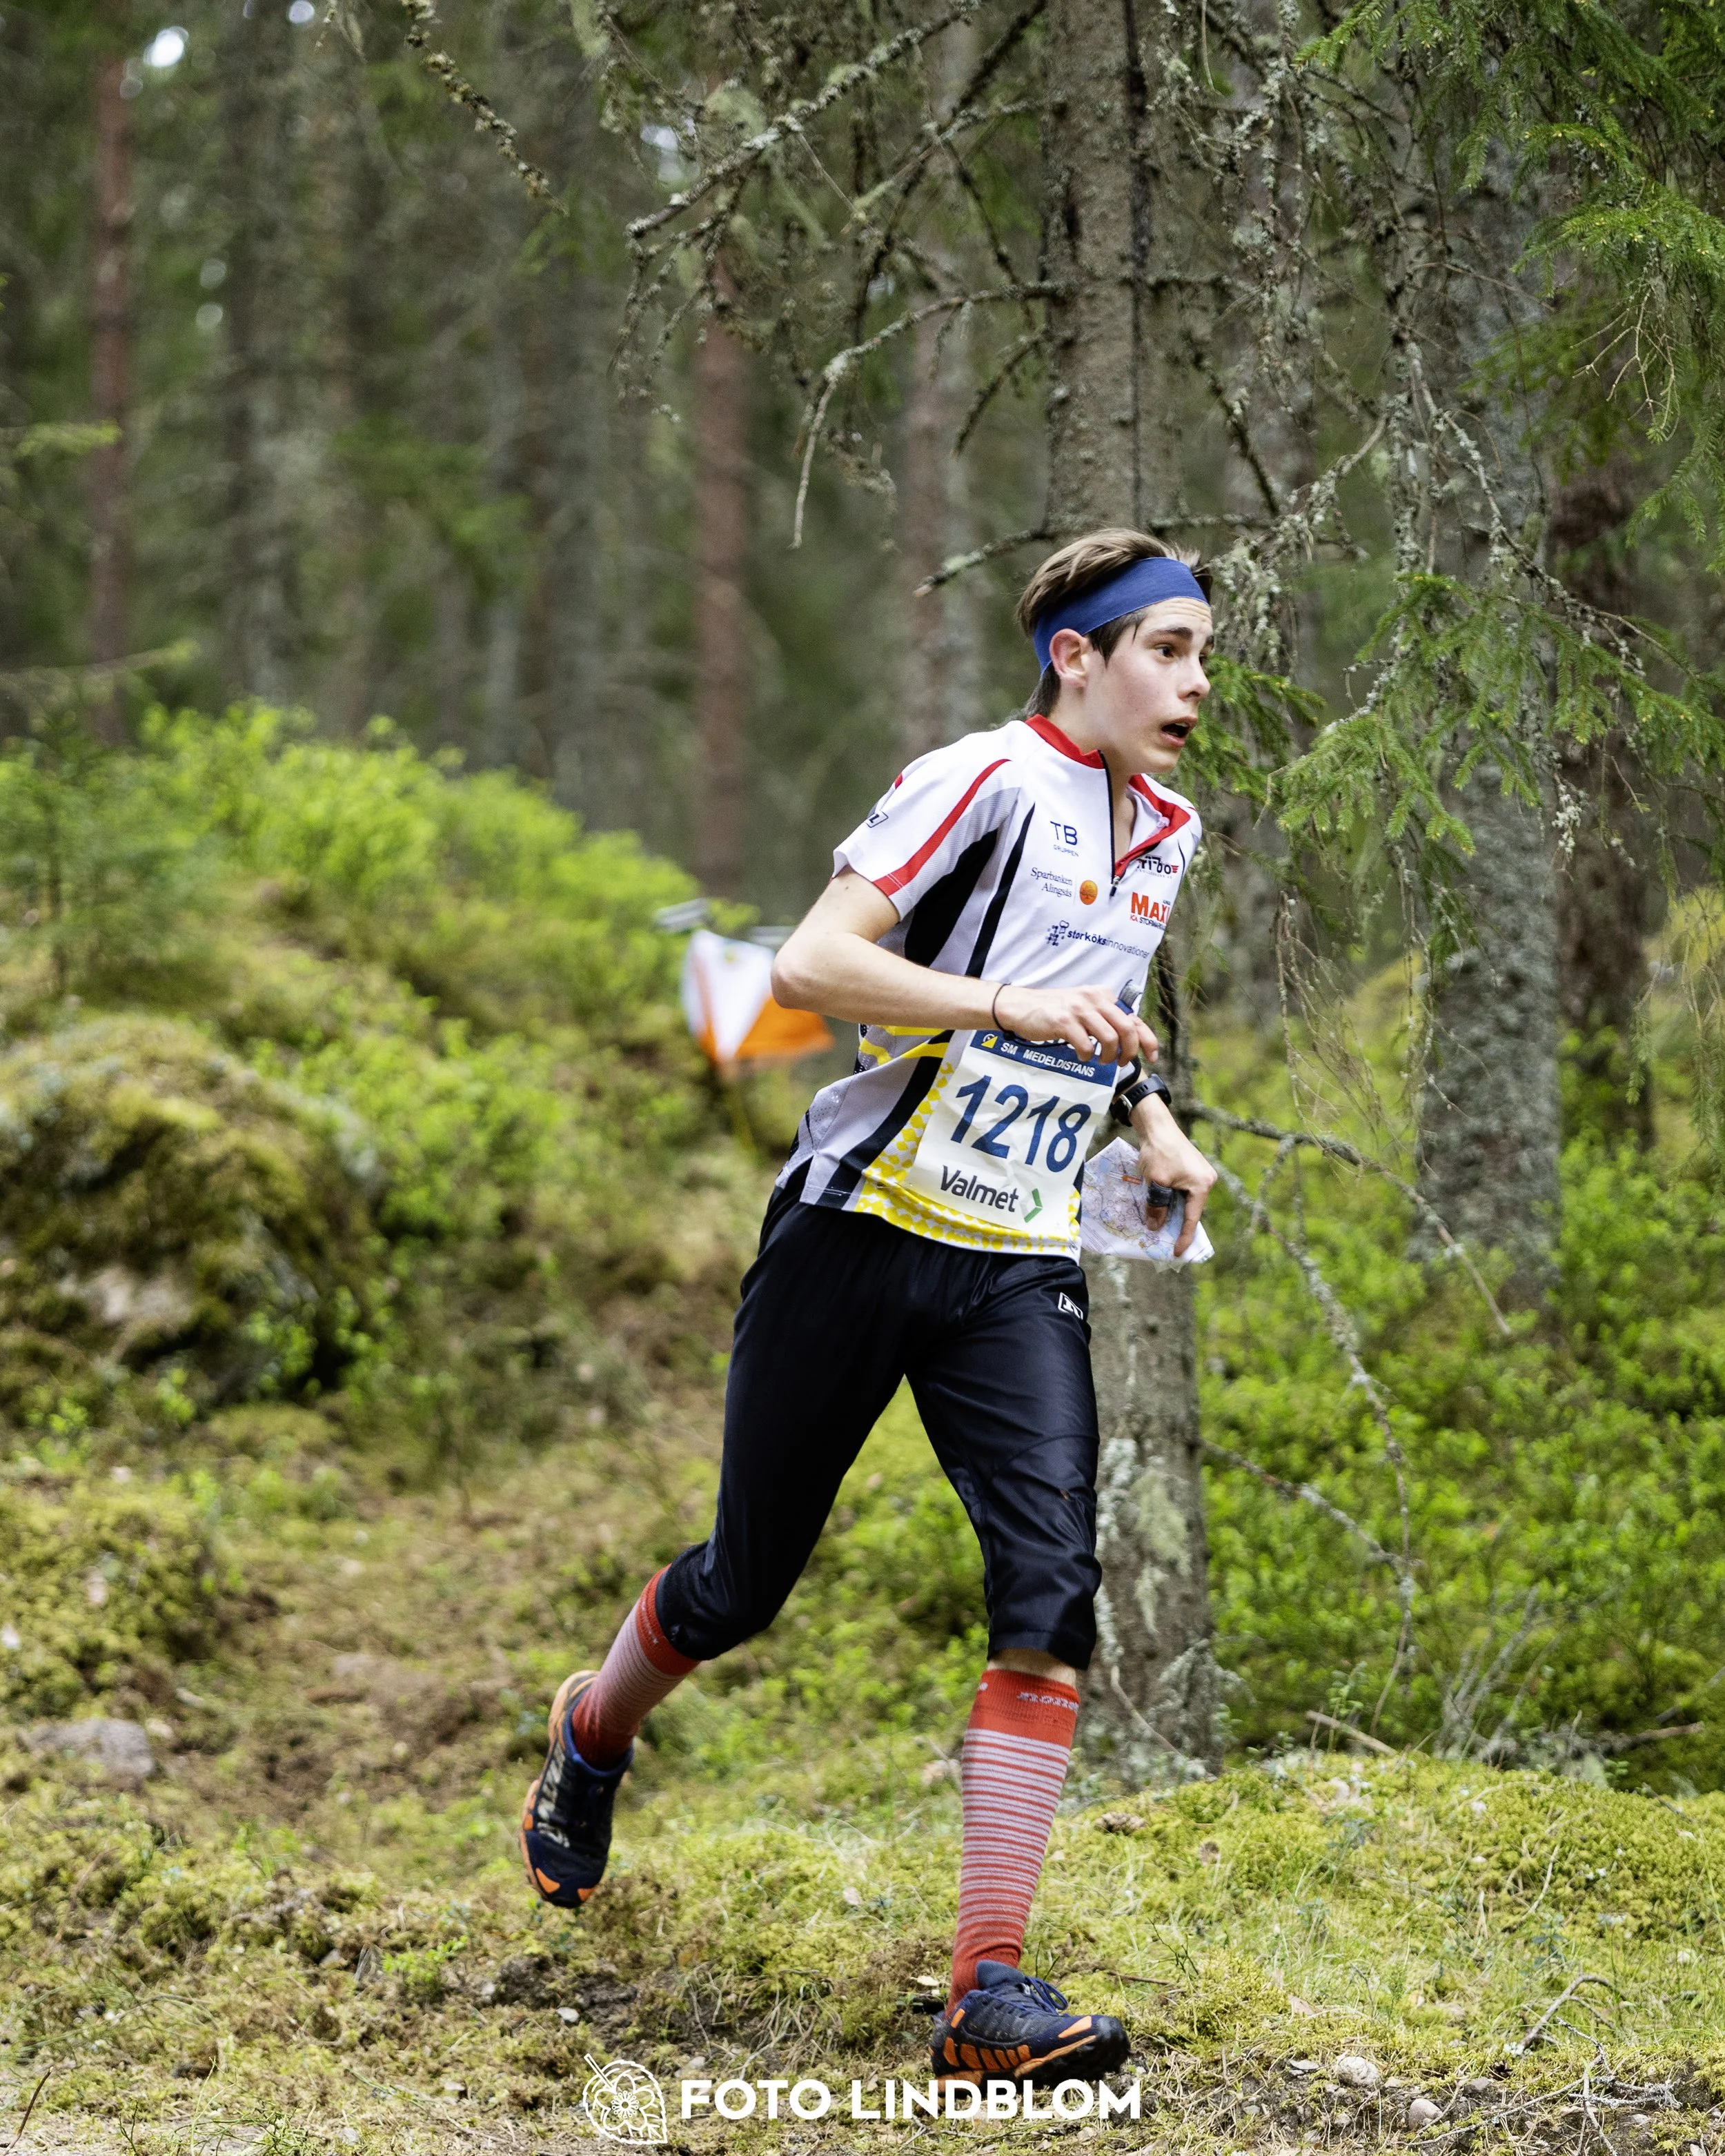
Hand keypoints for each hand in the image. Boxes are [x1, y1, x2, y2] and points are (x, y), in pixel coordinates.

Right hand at [993, 982, 1159, 1065]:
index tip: (1152, 1056)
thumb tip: (1129, 1038)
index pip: (1134, 1018)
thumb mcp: (1083, 1008)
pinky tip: (1080, 1056)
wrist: (1020, 1006)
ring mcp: (1079, 1009)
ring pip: (1110, 1038)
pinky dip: (1086, 1056)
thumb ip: (1104, 1018)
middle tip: (1120, 1063)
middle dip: (1129, 1052)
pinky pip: (1086, 1045)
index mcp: (1103, 995)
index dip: (1148, 1039)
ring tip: (1099, 1061)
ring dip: (1108, 1056)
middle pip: (1127, 1029)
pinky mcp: (1064, 1021)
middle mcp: (1094, 999)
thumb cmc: (1053, 1011)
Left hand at [1133, 1093, 1215, 1256]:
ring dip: (1173, 1212)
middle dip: (1178, 1226)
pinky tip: (1160, 1207)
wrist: (1157, 1126)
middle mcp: (1206, 1180)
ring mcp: (1200, 1174)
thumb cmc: (1159, 1152)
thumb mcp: (1156, 1183)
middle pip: (1191, 1210)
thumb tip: (1155, 1227)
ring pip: (1185, 1201)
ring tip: (1161, 1227)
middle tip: (1167, 1243)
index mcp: (1202, 1185)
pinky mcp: (1191, 1169)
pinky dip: (1172, 1201)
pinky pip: (1183, 1191)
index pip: (1192, 1218)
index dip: (1183, 1237)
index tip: (1177, 1253)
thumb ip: (1157, 1207)